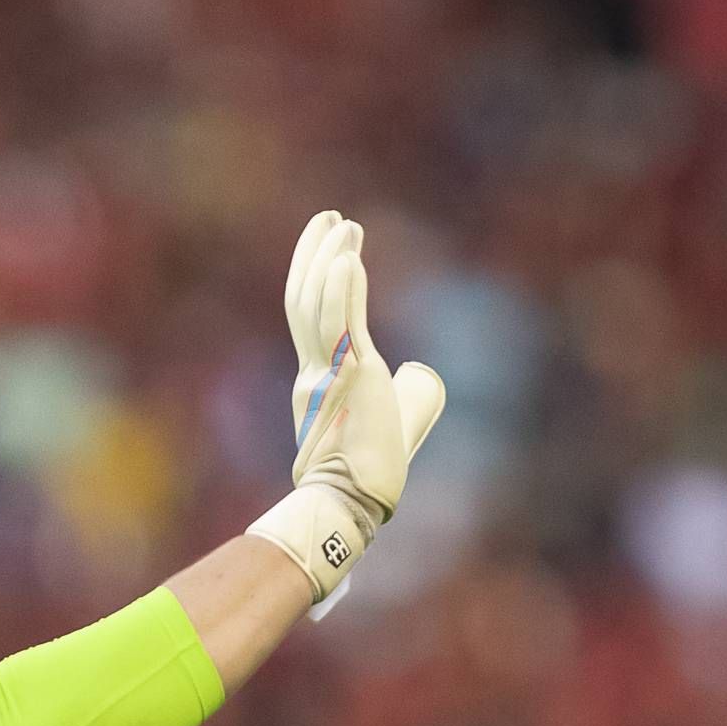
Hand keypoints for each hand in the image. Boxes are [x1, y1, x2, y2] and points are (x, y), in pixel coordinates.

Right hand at [246, 210, 447, 614]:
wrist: (349, 506)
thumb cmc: (368, 479)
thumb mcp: (388, 422)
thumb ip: (400, 394)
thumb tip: (421, 377)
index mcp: (318, 383)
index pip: (311, 320)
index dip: (318, 279)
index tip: (334, 248)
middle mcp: (314, 373)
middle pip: (305, 301)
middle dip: (314, 255)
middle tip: (332, 219)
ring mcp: (327, 374)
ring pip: (317, 304)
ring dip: (329, 259)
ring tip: (344, 225)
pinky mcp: (348, 377)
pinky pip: (339, 324)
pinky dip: (342, 286)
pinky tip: (349, 254)